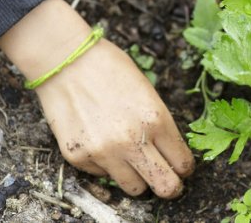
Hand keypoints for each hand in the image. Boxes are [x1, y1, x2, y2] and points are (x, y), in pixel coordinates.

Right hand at [0, 0, 194, 197]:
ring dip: (138, 178)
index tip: (182, 167)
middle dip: (170, 185)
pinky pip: (103, 175)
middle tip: (168, 180)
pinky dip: (107, 166)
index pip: (182, 162)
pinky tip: (102, 141)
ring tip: (133, 161)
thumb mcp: (148, 92)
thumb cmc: (110, 68)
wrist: (66, 61)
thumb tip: (170, 152)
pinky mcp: (78, 157)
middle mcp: (132, 141)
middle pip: (165, 186)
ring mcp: (103, 153)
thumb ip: (160, 124)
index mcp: (156, 120)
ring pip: (135, 189)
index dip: (184, 168)